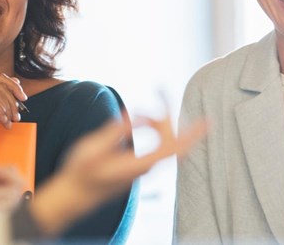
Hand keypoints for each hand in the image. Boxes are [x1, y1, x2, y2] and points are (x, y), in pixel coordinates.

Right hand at [0, 74, 27, 165]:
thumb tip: (16, 84)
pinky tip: (2, 121)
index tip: (22, 97)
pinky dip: (1, 112)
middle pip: (1, 84)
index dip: (14, 86)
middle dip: (13, 100)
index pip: (0, 78)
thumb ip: (2, 97)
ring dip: (8, 110)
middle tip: (16, 114)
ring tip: (8, 121)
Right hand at [29, 115, 207, 235]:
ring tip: (138, 111)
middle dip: (165, 114)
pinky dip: (150, 128)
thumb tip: (133, 116)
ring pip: (161, 139)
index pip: (175, 149)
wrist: (75, 193)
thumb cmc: (81, 172)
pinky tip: (140, 120)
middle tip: (159, 90)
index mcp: (139, 164)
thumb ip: (114, 132)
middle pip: (169, 137)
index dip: (193, 135)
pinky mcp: (139, 165)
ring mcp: (144, 167)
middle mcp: (146, 167)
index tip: (208, 121)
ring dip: (154, 121)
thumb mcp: (92, 149)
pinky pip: (155, 143)